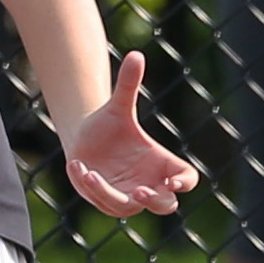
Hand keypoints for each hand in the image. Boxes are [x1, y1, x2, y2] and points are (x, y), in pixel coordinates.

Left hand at [65, 51, 198, 217]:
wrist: (84, 138)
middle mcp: (149, 183)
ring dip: (109, 194)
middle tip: (140, 192)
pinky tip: (77, 165)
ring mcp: (127, 196)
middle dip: (154, 201)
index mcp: (162, 164)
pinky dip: (89, 186)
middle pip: (164, 205)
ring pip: (127, 208)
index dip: (183, 183)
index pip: (186, 179)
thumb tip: (135, 54)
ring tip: (91, 174)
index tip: (172, 182)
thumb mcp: (118, 107)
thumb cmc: (109, 124)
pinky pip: (101, 201)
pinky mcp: (106, 200)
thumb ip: (128, 85)